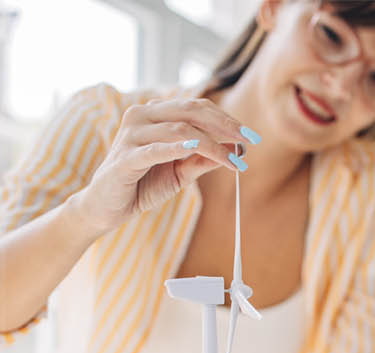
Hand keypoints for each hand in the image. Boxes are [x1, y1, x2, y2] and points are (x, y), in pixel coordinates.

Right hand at [73, 98, 250, 233]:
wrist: (107, 208)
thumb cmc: (143, 184)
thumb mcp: (181, 172)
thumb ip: (204, 159)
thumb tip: (236, 150)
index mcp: (155, 115)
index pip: (196, 107)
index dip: (226, 119)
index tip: (252, 136)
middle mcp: (141, 117)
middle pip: (191, 111)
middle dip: (225, 126)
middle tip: (250, 141)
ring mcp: (131, 135)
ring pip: (180, 130)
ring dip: (213, 145)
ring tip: (235, 161)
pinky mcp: (125, 158)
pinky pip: (156, 149)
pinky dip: (179, 148)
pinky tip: (199, 149)